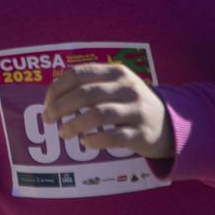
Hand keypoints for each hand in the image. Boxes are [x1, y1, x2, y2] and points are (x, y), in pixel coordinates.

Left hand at [40, 62, 173, 160]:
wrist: (168, 123)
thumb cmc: (130, 103)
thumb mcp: (116, 85)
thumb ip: (89, 84)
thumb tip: (53, 94)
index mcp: (117, 72)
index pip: (79, 74)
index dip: (58, 88)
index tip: (46, 102)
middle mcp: (127, 87)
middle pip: (86, 94)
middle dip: (61, 107)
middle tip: (48, 118)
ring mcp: (136, 110)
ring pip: (98, 115)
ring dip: (75, 124)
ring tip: (63, 133)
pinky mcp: (141, 133)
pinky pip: (113, 137)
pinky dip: (95, 140)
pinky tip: (85, 142)